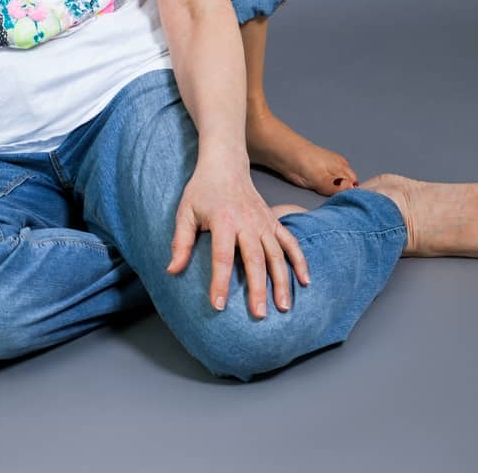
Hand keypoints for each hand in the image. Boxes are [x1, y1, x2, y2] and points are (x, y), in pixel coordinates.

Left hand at [167, 157, 309, 317]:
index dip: (220, 282)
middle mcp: (247, 222)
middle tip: (258, 314)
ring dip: (282, 281)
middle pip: (254, 259)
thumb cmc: (202, 190)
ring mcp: (263, 222)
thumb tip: (172, 270)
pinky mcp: (273, 221)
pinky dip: (300, 260)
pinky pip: (290, 242)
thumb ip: (180, 242)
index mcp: (223, 221)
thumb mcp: (185, 212)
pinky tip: (305, 281)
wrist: (225, 163)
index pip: (222, 257)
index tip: (218, 306)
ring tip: (283, 307)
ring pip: (276, 254)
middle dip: (258, 288)